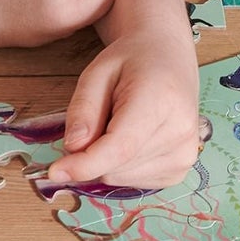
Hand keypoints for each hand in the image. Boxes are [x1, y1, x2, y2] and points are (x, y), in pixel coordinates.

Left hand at [38, 23, 202, 190]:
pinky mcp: (180, 169)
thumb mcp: (97, 72)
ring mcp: (184, 154)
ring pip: (119, 178)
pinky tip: (130, 139)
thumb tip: (73, 148)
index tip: (55, 171)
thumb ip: (83, 109)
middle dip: (91, 153)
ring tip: (119, 124)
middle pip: (115, 166)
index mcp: (161, 100)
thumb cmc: (133, 62)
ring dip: (106, 160)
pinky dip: (120, 166)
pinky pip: (132, 181)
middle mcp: (180, 131)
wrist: (168, 59)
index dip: (86, 164)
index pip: (121, 147)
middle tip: (99, 119)